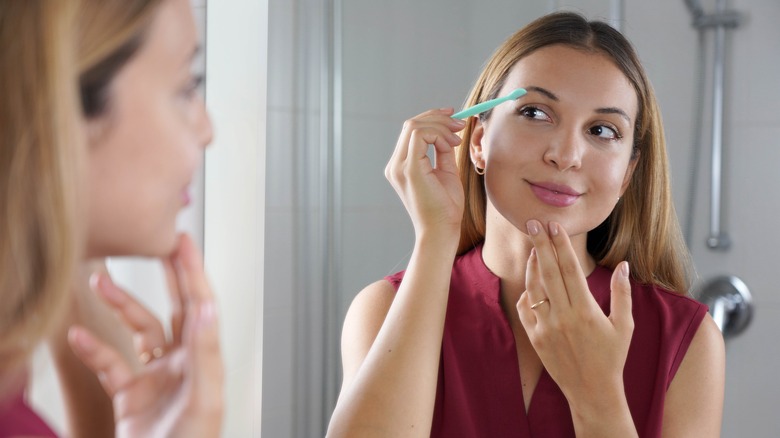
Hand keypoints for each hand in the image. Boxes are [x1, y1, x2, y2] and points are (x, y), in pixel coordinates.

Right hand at [68, 234, 222, 437]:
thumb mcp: (203, 400)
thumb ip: (205, 354)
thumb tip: (208, 309)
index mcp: (203, 360)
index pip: (200, 305)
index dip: (192, 272)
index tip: (182, 242)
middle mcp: (183, 362)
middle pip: (176, 307)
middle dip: (166, 275)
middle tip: (154, 244)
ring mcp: (157, 376)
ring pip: (140, 329)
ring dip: (121, 305)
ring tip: (98, 283)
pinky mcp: (133, 394)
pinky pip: (112, 363)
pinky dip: (94, 348)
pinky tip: (77, 334)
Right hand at [385, 108, 466, 242]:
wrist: (442, 232)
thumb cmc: (445, 208)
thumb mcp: (446, 172)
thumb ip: (442, 151)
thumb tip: (449, 131)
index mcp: (401, 166)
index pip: (410, 131)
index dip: (432, 119)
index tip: (454, 120)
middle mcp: (395, 165)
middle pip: (410, 124)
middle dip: (437, 118)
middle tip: (459, 123)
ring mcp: (399, 167)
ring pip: (414, 126)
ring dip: (440, 126)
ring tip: (457, 139)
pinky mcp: (409, 170)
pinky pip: (420, 136)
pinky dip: (439, 135)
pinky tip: (452, 145)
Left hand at [516, 220, 633, 409]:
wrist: (592, 391)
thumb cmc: (612, 357)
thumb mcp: (624, 325)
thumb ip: (622, 293)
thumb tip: (623, 265)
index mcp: (585, 310)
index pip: (570, 268)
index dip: (561, 244)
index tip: (554, 225)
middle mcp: (563, 316)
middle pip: (548, 271)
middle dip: (540, 244)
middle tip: (532, 223)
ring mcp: (546, 327)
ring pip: (533, 288)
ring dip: (532, 266)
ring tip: (533, 248)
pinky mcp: (535, 338)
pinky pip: (525, 309)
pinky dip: (526, 294)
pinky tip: (532, 284)